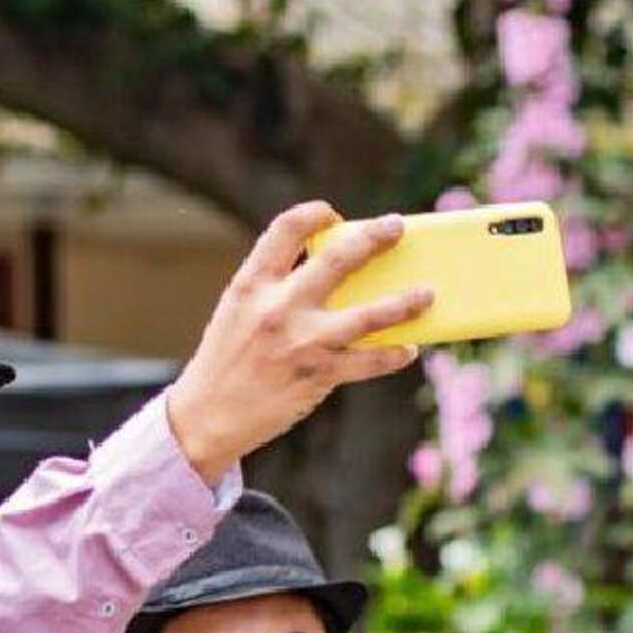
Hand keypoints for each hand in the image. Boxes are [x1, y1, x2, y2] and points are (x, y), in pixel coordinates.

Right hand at [167, 202, 432, 484]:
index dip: (315, 214)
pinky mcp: (317, 376)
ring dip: (404, 302)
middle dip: (375, 238)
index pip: (287, 229)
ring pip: (368, 314)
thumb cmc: (224, 364)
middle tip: (396, 228)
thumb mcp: (237, 315)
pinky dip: (393, 354)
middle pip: (338, 260)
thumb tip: (333, 277)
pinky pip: (368, 362)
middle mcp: (277, 308)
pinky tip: (407, 348)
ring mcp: (301, 343)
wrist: (205, 418)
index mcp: (251, 285)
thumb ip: (274, 292)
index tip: (334, 215)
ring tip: (427, 294)